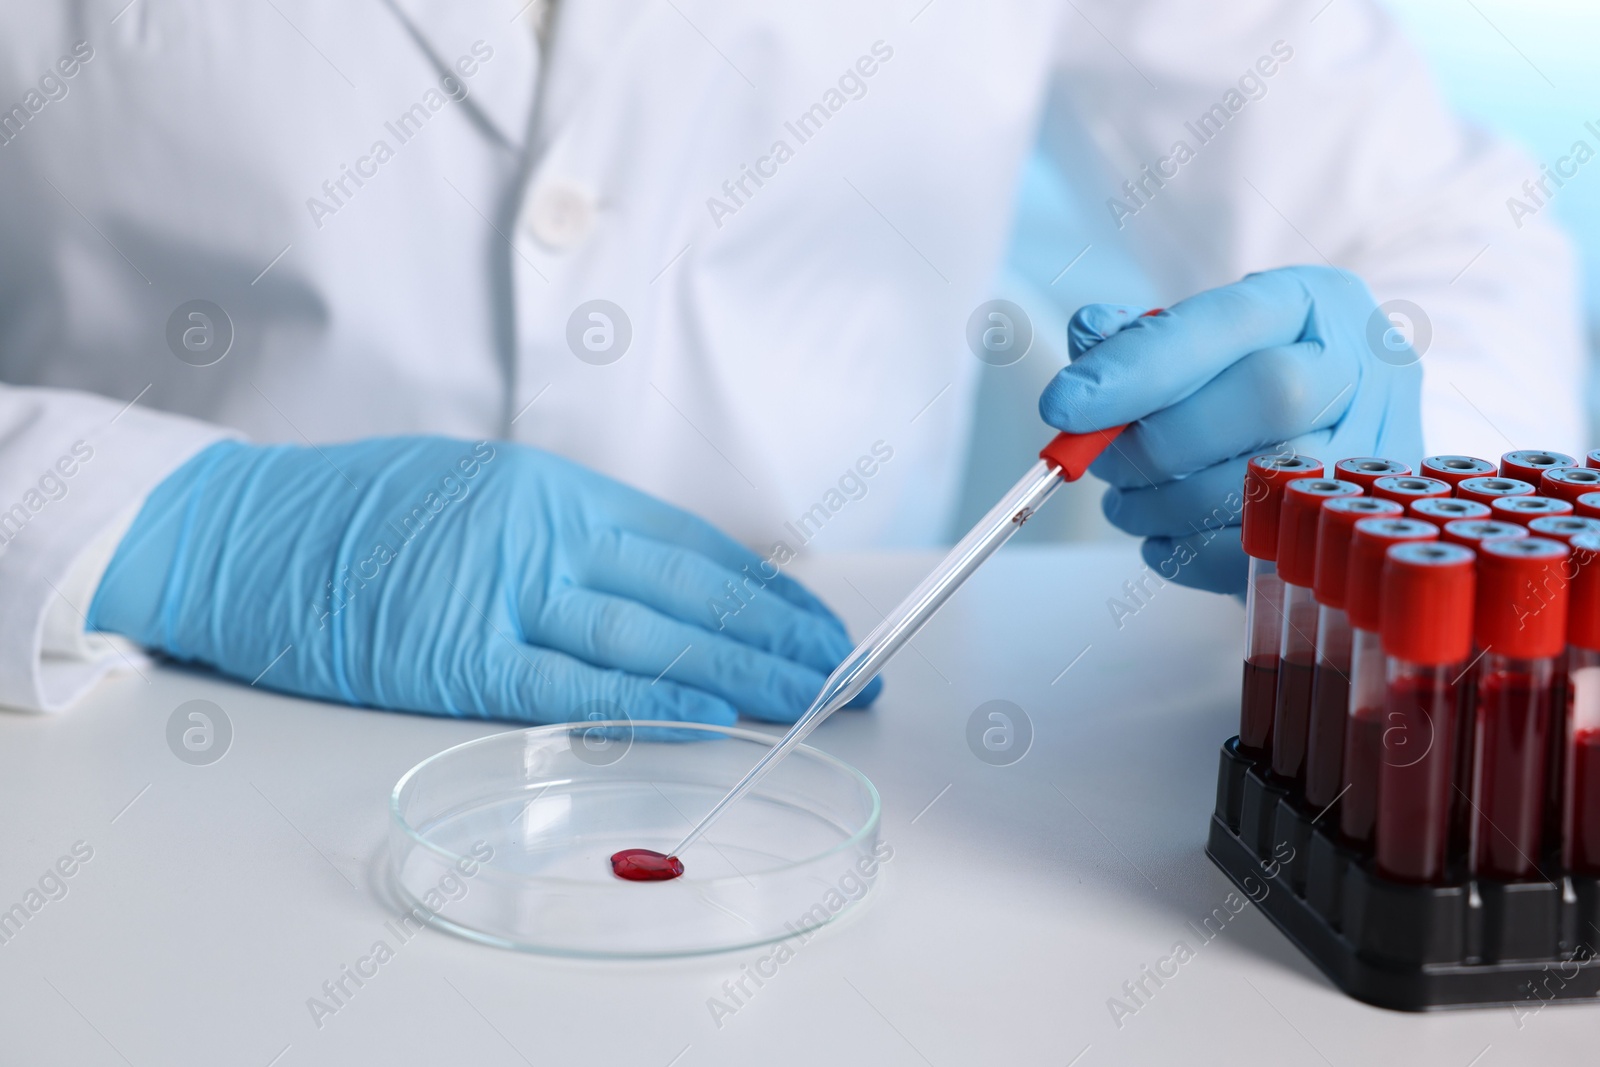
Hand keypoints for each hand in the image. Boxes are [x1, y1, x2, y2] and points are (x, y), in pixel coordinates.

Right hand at [87, 437, 877, 723]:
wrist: (241, 531)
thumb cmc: (357, 513)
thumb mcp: (481, 491)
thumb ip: (566, 533)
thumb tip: (656, 581)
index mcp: (556, 489)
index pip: (692, 547)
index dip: (767, 591)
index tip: (823, 625)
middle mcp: (544, 531)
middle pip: (690, 591)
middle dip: (779, 637)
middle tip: (850, 672)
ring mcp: (501, 589)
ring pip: (649, 634)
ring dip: (740, 671)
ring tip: (811, 699)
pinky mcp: (456, 654)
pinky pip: (571, 685)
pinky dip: (646, 702)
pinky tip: (711, 716)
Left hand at [1038, 266, 1422, 593]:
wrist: (1332, 421)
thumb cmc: (1250, 371)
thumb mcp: (1201, 333)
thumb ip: (1139, 334)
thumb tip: (1090, 337)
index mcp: (1316, 302)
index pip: (1226, 324)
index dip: (1140, 367)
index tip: (1063, 405)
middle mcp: (1366, 369)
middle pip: (1267, 398)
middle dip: (1159, 440)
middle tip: (1101, 461)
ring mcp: (1378, 452)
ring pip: (1269, 483)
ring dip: (1167, 505)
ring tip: (1126, 502)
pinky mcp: (1360, 527)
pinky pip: (1269, 553)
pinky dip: (1191, 554)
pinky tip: (1160, 539)